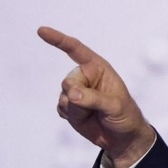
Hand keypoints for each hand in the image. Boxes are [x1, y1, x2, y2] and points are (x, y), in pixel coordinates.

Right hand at [38, 26, 155, 167]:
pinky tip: (85, 119)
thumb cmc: (125, 115)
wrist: (122, 137)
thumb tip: (71, 93)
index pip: (76, 50)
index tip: (42, 31)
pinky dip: (72, 117)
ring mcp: (74, 91)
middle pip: (68, 81)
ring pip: (63, 98)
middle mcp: (84, 76)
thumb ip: (94, 98)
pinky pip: (60, 109)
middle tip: (97, 107)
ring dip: (77, 110)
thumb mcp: (116, 106)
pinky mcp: (68, 106)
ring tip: (95, 114)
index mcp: (98, 68)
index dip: (59, 40)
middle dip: (78, 96)